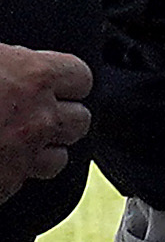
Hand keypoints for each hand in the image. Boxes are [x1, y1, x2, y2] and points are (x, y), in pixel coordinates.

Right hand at [0, 47, 87, 188]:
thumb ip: (10, 56)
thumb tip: (16, 56)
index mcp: (33, 76)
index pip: (81, 76)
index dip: (66, 80)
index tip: (51, 81)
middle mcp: (39, 117)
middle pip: (80, 120)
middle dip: (62, 117)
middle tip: (33, 112)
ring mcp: (24, 154)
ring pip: (60, 158)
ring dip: (44, 150)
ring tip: (17, 140)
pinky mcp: (7, 185)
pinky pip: (26, 181)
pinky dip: (15, 173)